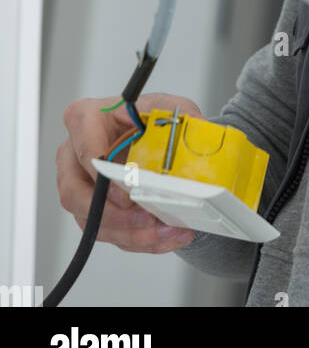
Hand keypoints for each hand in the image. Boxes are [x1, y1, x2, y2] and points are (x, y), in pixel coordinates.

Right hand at [56, 94, 203, 252]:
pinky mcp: (91, 210)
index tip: (126, 191)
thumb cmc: (150, 117)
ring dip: (130, 232)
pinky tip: (165, 236)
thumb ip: (181, 118)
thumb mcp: (169, 108)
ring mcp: (80, 184)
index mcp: (87, 119)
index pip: (84, 147)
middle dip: (113, 214)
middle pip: (75, 194)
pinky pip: (108, 232)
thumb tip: (195, 134)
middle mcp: (74, 154)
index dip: (102, 173)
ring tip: (164, 231)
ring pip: (90, 220)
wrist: (153, 133)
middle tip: (145, 219)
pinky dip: (138, 239)